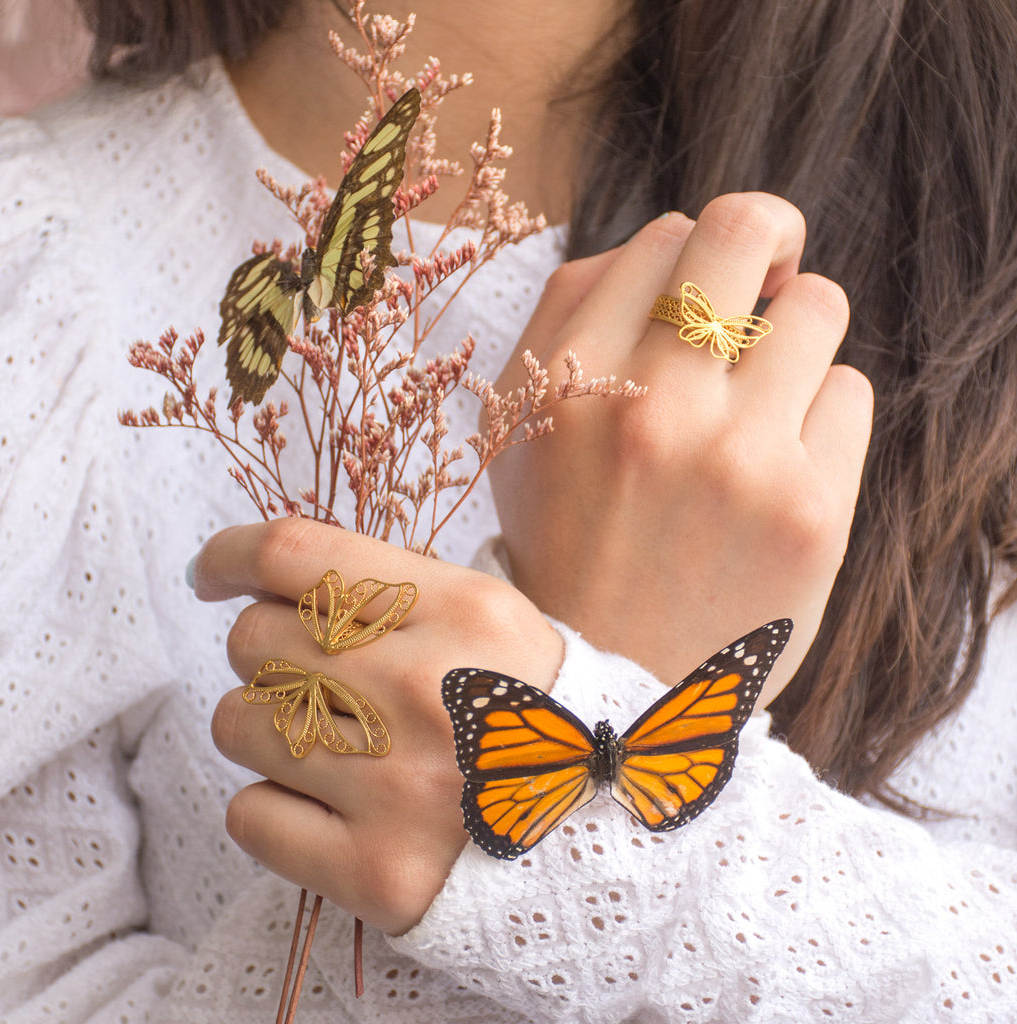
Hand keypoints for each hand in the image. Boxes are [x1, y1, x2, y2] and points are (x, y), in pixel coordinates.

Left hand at [195, 520, 562, 933]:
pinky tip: (327, 805)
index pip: (294, 554)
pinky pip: (250, 815)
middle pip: (254, 639)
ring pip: (237, 724)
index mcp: (460, 612)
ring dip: (266, 727)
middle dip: (268, 653)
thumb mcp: (491, 620)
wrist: (599, 837)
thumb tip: (266, 575)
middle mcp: (423, 690)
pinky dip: (272, 804)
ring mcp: (398, 786)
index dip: (229, 554)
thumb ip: (393, 588)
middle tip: (316, 679)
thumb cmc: (528, 714)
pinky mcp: (377, 872)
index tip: (213, 574)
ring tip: (327, 743)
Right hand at [490, 193, 872, 705]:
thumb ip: (573, 314)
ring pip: (819, 308)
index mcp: (566, 384)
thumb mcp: (521, 432)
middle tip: (768, 277)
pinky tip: (780, 467)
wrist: (609, 687)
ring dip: (795, 341)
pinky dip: (821, 417)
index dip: (685, 256)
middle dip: (769, 239)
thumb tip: (673, 241)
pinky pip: (851, 393)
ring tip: (761, 401)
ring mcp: (738, 460)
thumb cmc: (566, 545)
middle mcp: (649, 409)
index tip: (696, 295)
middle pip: (748, 229)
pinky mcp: (812, 512)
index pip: (660, 238)